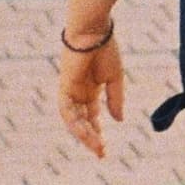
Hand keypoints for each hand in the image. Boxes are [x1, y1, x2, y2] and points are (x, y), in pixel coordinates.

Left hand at [56, 34, 127, 154]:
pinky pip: (67, 110)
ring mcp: (71, 91)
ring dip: (84, 134)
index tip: (105, 148)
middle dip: (91, 138)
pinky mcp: (65, 87)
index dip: (98, 132)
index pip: (92, 116)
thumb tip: (118, 120)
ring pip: (74, 120)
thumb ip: (115, 99)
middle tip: (101, 153)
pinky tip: (87, 132)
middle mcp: (79, 93)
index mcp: (91, 90)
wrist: (94, 31)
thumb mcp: (115, 79)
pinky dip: (75, 122)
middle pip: (82, 122)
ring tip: (96, 146)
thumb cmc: (106, 49)